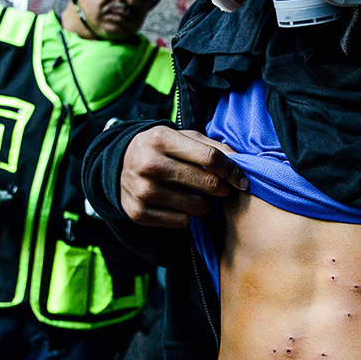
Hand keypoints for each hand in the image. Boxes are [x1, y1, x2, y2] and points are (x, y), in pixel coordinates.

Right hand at [120, 124, 247, 226]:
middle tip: (225, 189)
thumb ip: (212, 146)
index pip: (210, 157)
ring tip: (197, 195)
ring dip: (205, 203)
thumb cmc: (160, 149)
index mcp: (161, 139)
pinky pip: (182, 222)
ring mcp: (142, 190)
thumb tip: (241, 163)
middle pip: (207, 183)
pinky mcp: (138, 213)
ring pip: (197, 206)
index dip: (232, 170)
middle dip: (224, 189)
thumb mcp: (182, 137)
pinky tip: (179, 204)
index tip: (242, 180)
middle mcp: (149, 164)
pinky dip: (187, 215)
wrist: (118, 165)